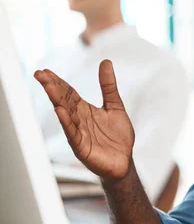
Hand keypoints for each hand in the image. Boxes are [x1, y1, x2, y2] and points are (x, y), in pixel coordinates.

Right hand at [34, 60, 134, 181]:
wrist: (124, 162)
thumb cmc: (118, 136)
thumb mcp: (115, 106)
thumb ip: (108, 86)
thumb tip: (105, 62)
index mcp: (85, 110)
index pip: (68, 93)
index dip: (58, 82)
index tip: (45, 71)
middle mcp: (79, 120)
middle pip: (63, 101)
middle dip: (52, 87)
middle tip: (40, 74)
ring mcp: (79, 133)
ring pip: (65, 114)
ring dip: (57, 100)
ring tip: (49, 86)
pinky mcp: (82, 147)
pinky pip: (73, 133)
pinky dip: (66, 122)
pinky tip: (60, 111)